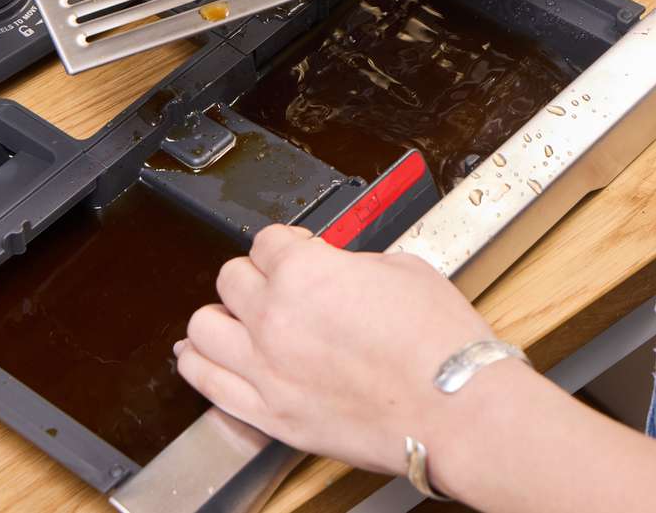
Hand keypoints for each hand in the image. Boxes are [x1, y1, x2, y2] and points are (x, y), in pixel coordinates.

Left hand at [174, 225, 498, 474]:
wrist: (457, 408)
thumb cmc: (440, 343)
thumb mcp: (401, 269)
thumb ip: (350, 264)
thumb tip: (335, 269)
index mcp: (304, 271)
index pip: (267, 241)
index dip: (287, 245)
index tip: (297, 253)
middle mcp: (274, 316)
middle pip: (230, 279)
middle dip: (255, 277)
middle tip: (276, 287)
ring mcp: (266, 369)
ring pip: (203, 328)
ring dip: (220, 317)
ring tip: (235, 319)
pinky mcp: (271, 414)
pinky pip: (208, 384)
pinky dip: (198, 364)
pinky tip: (198, 355)